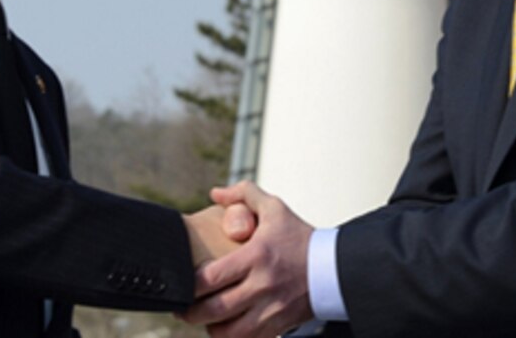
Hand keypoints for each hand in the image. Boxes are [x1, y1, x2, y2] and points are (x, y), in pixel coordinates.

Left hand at [183, 181, 313, 337]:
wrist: (333, 267)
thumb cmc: (300, 237)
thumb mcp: (275, 209)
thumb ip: (244, 194)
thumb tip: (215, 193)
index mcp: (256, 256)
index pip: (211, 278)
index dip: (189, 284)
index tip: (182, 282)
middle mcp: (262, 285)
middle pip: (214, 309)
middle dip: (190, 312)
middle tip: (182, 307)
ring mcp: (271, 309)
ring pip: (228, 332)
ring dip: (210, 327)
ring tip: (204, 318)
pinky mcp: (279, 326)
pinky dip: (231, 337)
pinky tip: (227, 326)